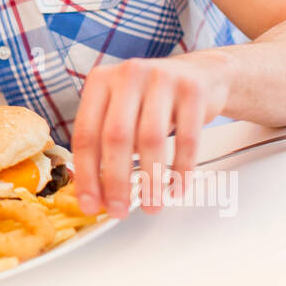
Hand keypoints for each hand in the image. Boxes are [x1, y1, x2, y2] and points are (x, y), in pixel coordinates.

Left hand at [71, 52, 229, 217]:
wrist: (200, 74)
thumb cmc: (151, 100)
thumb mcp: (121, 109)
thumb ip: (104, 142)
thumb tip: (94, 193)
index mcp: (100, 80)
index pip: (85, 133)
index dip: (86, 174)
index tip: (90, 203)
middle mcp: (128, 74)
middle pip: (116, 137)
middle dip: (116, 181)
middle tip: (119, 210)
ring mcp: (161, 78)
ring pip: (151, 139)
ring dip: (150, 180)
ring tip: (151, 205)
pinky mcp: (192, 90)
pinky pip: (186, 138)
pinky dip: (181, 169)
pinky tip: (176, 188)